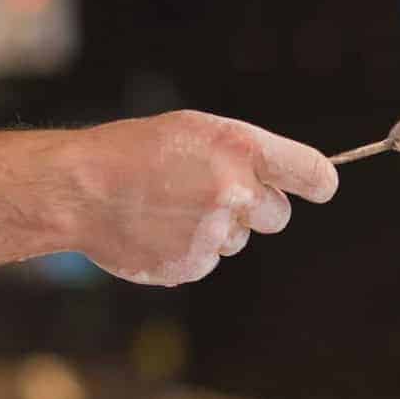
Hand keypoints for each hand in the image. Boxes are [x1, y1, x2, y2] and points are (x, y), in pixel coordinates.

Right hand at [68, 111, 337, 286]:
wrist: (79, 190)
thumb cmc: (136, 152)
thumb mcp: (194, 132)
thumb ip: (242, 156)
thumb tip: (281, 183)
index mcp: (239, 150)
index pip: (310, 173)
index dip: (319, 182)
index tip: (320, 187)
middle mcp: (233, 192)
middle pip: (278, 215)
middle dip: (256, 208)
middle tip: (213, 192)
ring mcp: (213, 234)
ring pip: (239, 239)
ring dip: (216, 228)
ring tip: (170, 207)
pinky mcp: (192, 266)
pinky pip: (209, 260)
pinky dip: (189, 249)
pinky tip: (158, 229)